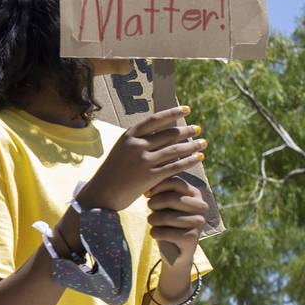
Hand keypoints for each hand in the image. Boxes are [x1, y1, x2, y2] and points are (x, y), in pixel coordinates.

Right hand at [78, 106, 204, 211]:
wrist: (101, 194)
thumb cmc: (112, 173)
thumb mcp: (121, 151)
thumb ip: (138, 142)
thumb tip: (162, 134)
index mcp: (128, 137)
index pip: (155, 120)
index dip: (172, 113)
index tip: (186, 109)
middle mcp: (136, 146)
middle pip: (168, 134)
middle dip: (186, 130)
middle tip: (198, 129)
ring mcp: (143, 161)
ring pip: (175, 149)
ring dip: (192, 145)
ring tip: (203, 143)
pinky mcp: (150, 176)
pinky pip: (175, 166)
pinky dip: (190, 161)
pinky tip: (199, 158)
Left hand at [146, 175, 207, 263]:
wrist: (176, 249)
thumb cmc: (167, 220)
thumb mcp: (165, 202)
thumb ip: (161, 189)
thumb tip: (147, 179)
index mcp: (196, 194)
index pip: (175, 181)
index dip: (157, 186)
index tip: (148, 194)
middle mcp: (202, 207)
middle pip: (169, 198)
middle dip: (153, 204)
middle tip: (150, 209)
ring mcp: (199, 223)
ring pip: (164, 217)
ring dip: (152, 220)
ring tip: (153, 221)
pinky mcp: (192, 238)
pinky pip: (163, 232)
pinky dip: (154, 233)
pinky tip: (157, 233)